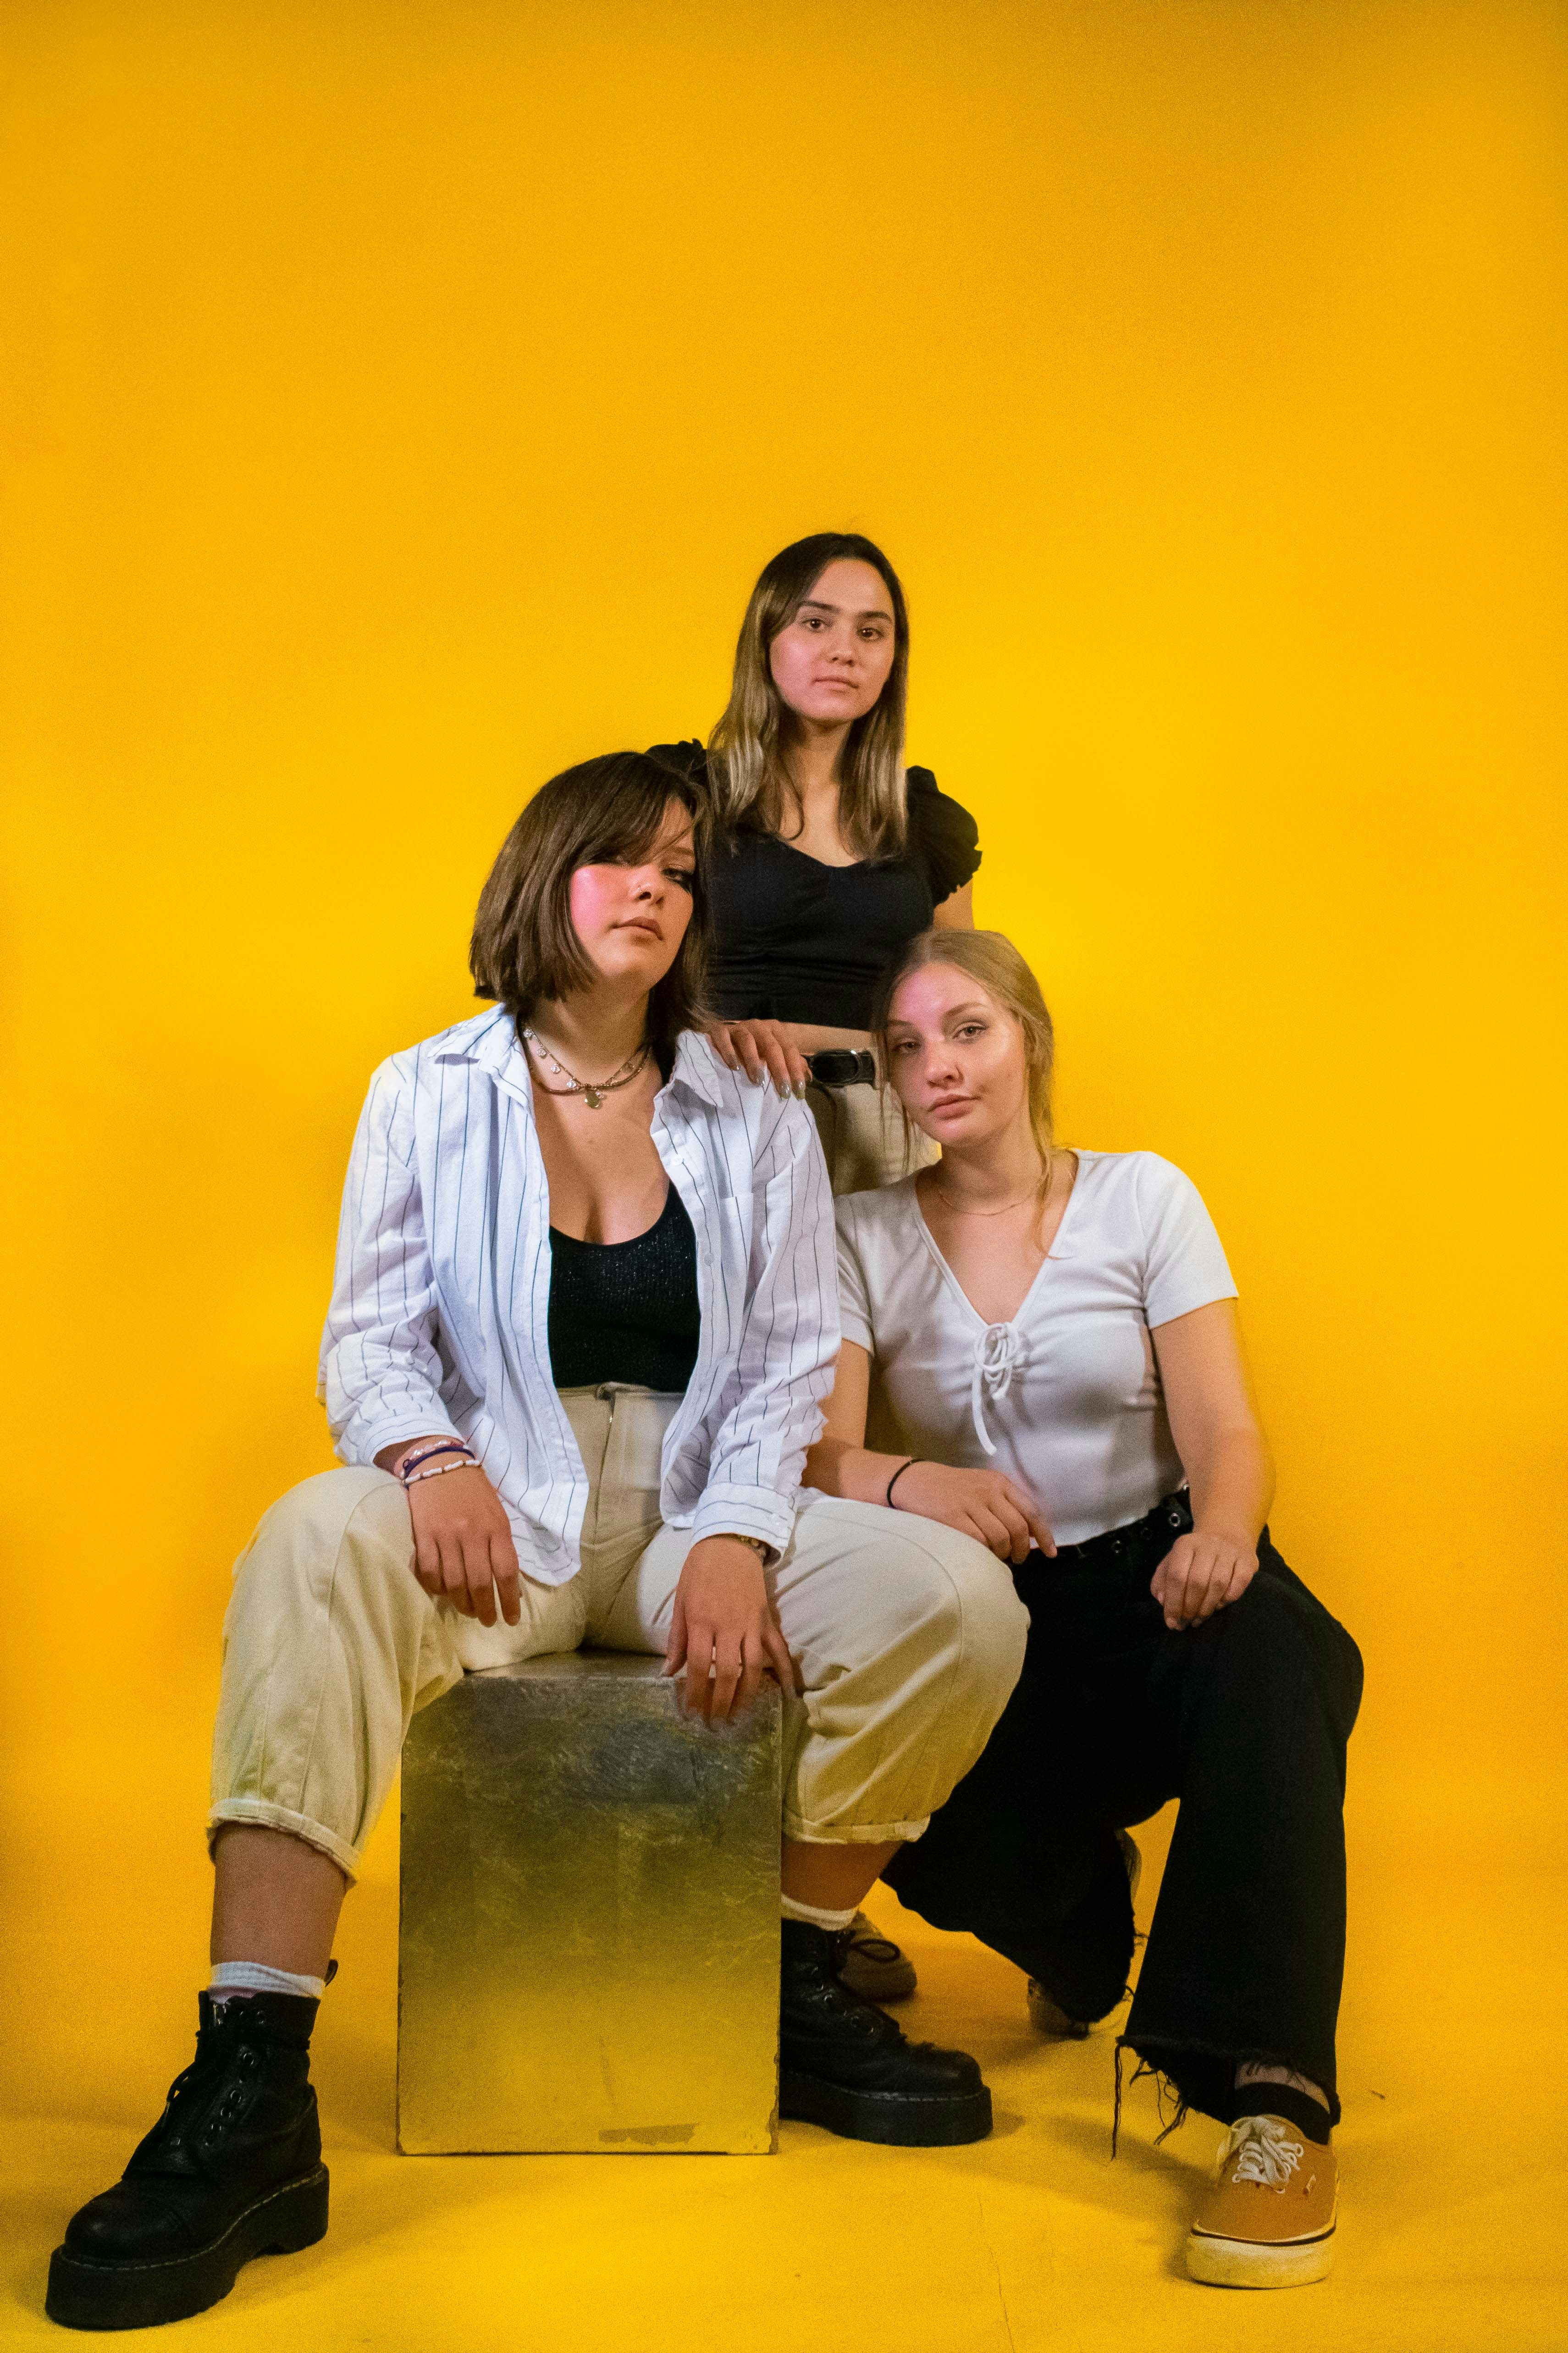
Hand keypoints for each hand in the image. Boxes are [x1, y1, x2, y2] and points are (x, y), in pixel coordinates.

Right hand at [376, 1441, 521, 1626]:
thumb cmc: (473, 1491)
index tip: (512, 1620)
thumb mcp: (497, 1513)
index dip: (509, 1600)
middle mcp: (473, 1532)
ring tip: (468, 1611)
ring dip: (462, 1604)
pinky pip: (429, 1572)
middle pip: (479, 1582)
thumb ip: (502, 1546)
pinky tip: (443, 1593)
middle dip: (485, 1609)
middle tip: (487, 1621)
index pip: (506, 1572)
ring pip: (454, 1582)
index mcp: (497, 1527)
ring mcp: (446, 1534)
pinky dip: (436, 1588)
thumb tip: (509, 1586)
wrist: (439, 1463)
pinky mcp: (423, 1535)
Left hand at [664, 1536, 802, 1721]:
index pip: (698, 1666)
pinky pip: (779, 1650)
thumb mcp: (681, 1601)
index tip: (691, 1714)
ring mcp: (752, 1624)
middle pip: (726, 1674)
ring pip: (752, 1668)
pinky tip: (788, 1695)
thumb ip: (676, 1638)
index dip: (694, 1694)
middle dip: (719, 1703)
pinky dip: (785, 1672)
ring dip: (745, 1697)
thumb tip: (668, 1672)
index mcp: (702, 1620)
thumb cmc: (699, 1571)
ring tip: (738, 1718)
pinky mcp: (768, 1620)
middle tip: (714, 1725)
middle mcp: (729, 1626)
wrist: (730, 1543)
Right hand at [704, 1018, 810, 1096]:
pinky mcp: (719, 1030)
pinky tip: (734, 1067)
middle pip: (772, 1046)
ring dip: (754, 1061)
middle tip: (783, 1092)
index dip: (795, 1071)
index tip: (798, 1092)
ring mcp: (738, 1027)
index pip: (789, 1049)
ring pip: (748, 1041)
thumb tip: (808, 1077)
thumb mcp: (773, 1057)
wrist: (719, 1039)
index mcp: (775, 1031)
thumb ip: (791, 1064)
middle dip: (780, 1070)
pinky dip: (729, 1051)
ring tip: (758, 1082)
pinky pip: (724, 1038)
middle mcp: (758, 1026)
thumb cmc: (751, 1051)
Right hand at [891, 1461, 1054, 1563]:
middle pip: (1018, 1528)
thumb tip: (1029, 1534)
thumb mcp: (981, 1486)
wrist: (913, 1480)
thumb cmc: (950, 1487)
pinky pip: (978, 1541)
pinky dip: (983, 1552)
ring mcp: (970, 1503)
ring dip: (1002, 1553)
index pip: (1031, 1511)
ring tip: (996, 1556)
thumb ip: (1004, 1505)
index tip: (1051, 1552)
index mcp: (999, 1483)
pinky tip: (980, 1553)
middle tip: (1016, 1558)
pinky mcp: (953, 1517)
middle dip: (1022, 1549)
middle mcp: (988, 1491)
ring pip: (1000, 1538)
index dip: (1044, 1535)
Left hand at [1150, 1530, 1256, 1628]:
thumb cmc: (1194, 1556)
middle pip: (1197, 1581)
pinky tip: (1218, 1606)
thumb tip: (1163, 1601)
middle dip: (1189, 1608)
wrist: (1226, 1534)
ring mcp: (1229, 1551)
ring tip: (1199, 1619)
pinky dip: (1227, 1599)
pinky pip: (1239, 1584)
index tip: (1171, 1622)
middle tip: (1186, 1623)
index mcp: (1185, 1544)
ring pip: (1218, 1584)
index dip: (1173, 1602)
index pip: (1177, 1576)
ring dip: (1207, 1607)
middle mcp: (1208, 1544)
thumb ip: (1162, 1580)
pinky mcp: (1247, 1560)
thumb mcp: (1173, 1561)